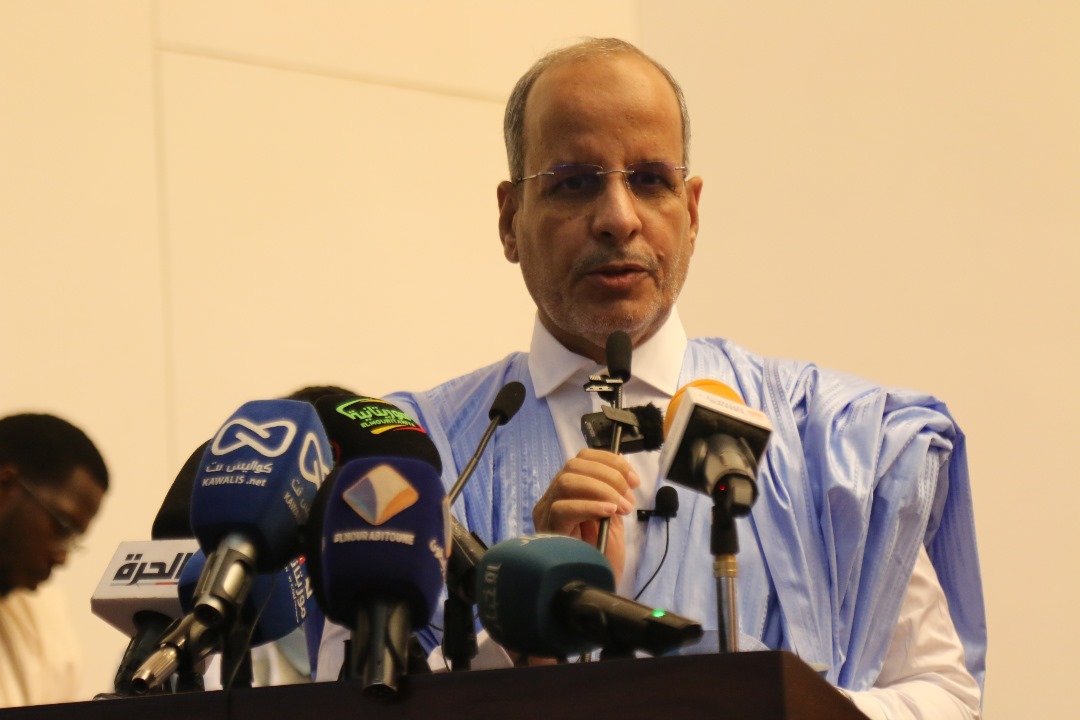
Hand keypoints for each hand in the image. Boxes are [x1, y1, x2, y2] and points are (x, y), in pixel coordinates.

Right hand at [532, 449, 639, 584]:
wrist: (594, 588)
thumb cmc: (601, 556)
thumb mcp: (611, 519)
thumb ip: (612, 495)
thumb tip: (622, 474)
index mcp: (568, 492)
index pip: (582, 459)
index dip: (609, 461)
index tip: (632, 478)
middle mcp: (553, 498)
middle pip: (574, 466)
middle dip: (609, 476)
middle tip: (628, 497)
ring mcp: (546, 513)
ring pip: (567, 481)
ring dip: (602, 489)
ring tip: (621, 507)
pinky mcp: (546, 530)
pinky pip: (563, 508)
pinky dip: (590, 505)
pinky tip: (608, 512)